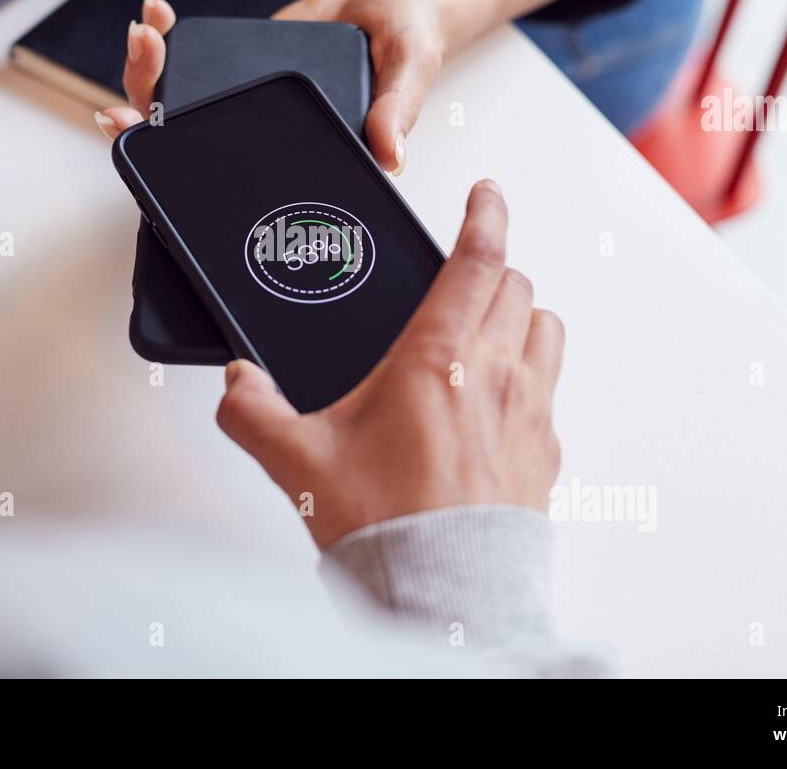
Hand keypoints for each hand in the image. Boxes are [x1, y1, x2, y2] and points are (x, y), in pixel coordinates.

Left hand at [97, 0, 446, 173]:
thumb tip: (390, 156)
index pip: (230, 167)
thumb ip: (398, 107)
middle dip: (147, 94)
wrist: (392, 5)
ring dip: (148, 65)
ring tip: (148, 28)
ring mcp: (243, 100)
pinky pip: (190, 61)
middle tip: (145, 54)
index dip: (178, 153)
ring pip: (176, 97)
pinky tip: (158, 14)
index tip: (142, 123)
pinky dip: (167, 39)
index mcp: (295, 148)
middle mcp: (259, 131)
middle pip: (182, 130)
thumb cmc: (406, 41)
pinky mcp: (236, 68)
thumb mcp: (412, 67)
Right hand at [215, 180, 563, 548]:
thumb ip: (254, 412)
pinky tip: (495, 403)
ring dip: (521, 317)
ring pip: (546, 330)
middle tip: (463, 276)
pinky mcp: (545, 453)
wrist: (443, 595)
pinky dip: (530, 376)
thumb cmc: (385, 525)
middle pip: (518, 286)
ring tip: (486, 331)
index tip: (486, 192)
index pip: (478, 260)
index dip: (486, 213)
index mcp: (438, 358)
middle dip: (492, 269)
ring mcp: (529, 413)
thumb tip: (236, 384)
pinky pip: (551, 390)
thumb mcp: (299, 462)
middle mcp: (495, 375)